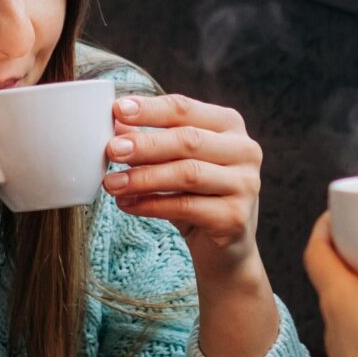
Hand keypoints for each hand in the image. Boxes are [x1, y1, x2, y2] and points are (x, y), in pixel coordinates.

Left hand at [103, 92, 264, 277]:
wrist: (224, 247)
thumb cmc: (196, 194)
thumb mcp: (174, 162)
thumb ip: (151, 141)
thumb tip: (116, 123)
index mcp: (229, 125)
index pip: (185, 109)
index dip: (150, 110)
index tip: (117, 110)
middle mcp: (244, 150)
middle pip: (189, 141)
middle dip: (146, 145)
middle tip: (112, 150)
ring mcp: (245, 184)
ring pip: (188, 174)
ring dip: (144, 178)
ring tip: (112, 183)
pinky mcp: (236, 217)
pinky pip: (186, 207)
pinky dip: (151, 205)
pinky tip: (127, 205)